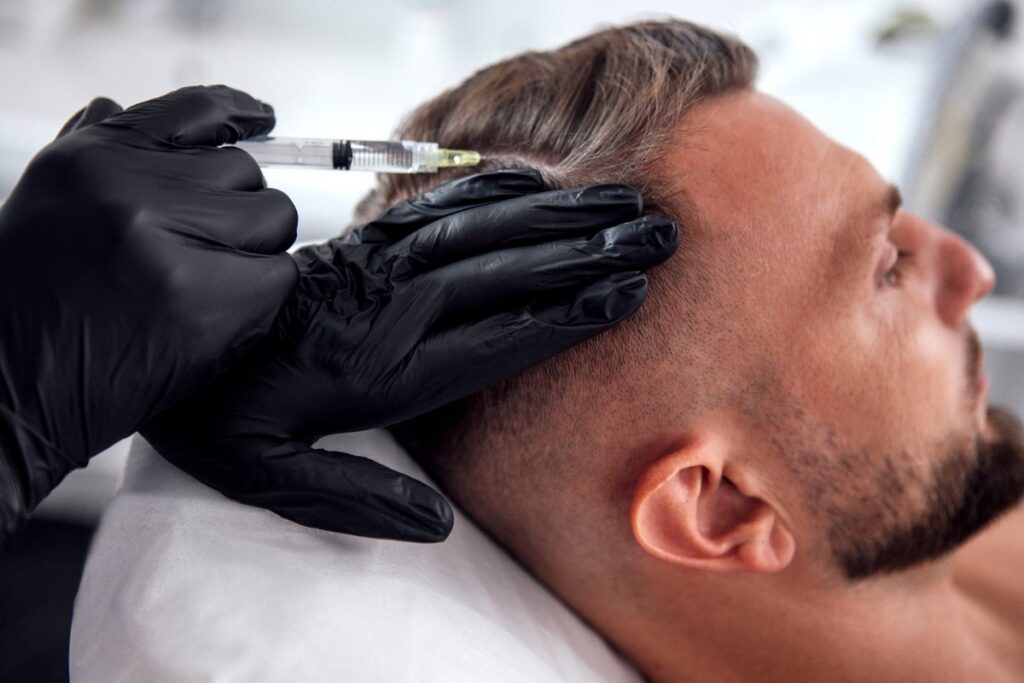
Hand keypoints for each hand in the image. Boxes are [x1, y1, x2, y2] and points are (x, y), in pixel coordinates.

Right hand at [0, 86, 297, 538]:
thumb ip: (105, 153)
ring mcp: (174, 248)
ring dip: (255, 249)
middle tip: (204, 249)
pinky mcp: (211, 306)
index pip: (194, 110)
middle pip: (245, 172)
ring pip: (273, 218)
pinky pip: (279, 276)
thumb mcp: (53, 198)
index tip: (264, 118)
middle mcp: (133, 192)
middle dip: (234, 208)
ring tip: (210, 282)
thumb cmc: (31, 298)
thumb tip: (149, 115)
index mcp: (94, 160)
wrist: (8, 388)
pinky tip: (218, 314)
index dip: (238, 112)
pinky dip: (261, 295)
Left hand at [142, 169, 678, 541]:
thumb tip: (436, 525)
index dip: (566, 314)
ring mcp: (379, 267)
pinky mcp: (365, 243)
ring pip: (483, 232)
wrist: (176, 344)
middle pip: (507, 273)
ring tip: (623, 201)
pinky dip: (493, 192)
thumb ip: (354, 499)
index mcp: (385, 371)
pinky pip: (438, 209)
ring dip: (558, 213)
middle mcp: (392, 309)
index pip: (496, 337)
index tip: (627, 293)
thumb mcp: (271, 478)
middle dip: (588, 251)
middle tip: (658, 234)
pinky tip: (537, 183)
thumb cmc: (230, 417)